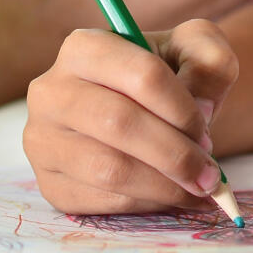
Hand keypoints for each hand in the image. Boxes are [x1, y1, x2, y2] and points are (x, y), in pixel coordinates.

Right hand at [23, 19, 238, 214]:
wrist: (137, 114)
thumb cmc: (167, 80)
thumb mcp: (194, 51)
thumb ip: (209, 61)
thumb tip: (201, 108)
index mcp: (85, 47)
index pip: (142, 75)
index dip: (183, 109)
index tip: (206, 131)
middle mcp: (52, 91)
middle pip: (120, 123)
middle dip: (176, 154)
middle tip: (209, 173)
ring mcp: (44, 140)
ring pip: (110, 169)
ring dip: (164, 184)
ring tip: (196, 187)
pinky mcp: (50, 184)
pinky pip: (102, 202)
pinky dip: (146, 204)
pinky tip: (169, 196)